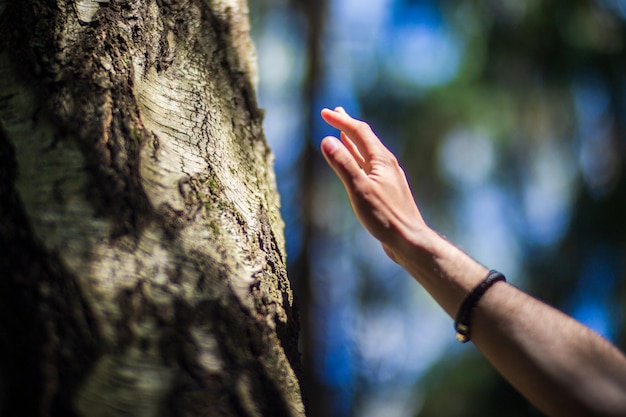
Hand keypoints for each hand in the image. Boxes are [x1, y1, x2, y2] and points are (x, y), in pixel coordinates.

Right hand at [320, 107, 427, 261]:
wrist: (409, 240)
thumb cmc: (385, 217)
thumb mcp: (360, 190)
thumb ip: (343, 165)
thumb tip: (326, 140)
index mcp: (382, 160)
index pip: (359, 132)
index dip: (341, 120)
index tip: (324, 112)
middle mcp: (386, 165)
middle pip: (365, 139)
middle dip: (348, 125)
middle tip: (335, 112)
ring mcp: (387, 177)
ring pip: (366, 153)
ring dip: (352, 141)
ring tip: (341, 132)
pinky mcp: (386, 190)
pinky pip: (368, 166)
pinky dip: (357, 158)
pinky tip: (356, 164)